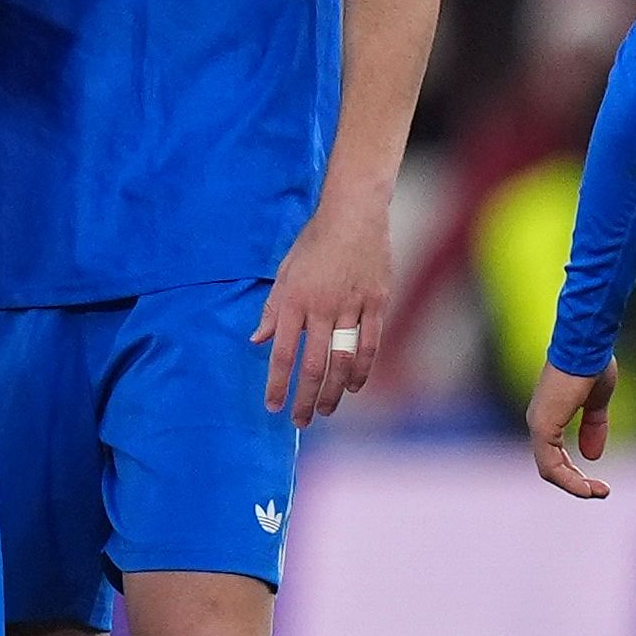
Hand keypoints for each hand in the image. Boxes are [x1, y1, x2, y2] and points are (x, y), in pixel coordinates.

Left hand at [254, 188, 390, 425]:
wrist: (354, 213)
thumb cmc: (314, 241)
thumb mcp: (284, 271)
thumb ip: (272, 309)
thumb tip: (257, 340)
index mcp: (294, 300)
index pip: (283, 353)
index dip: (277, 384)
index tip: (273, 406)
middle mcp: (322, 307)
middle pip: (313, 365)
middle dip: (305, 398)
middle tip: (300, 421)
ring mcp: (352, 306)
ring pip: (342, 360)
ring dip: (333, 391)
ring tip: (325, 410)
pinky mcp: (377, 302)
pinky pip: (370, 344)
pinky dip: (362, 369)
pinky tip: (353, 386)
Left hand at [527, 362, 618, 497]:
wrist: (587, 346)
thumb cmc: (592, 365)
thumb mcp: (597, 403)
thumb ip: (594, 427)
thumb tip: (593, 456)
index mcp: (549, 415)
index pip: (555, 454)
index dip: (575, 472)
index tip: (600, 484)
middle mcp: (539, 421)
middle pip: (551, 465)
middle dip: (576, 482)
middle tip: (600, 491)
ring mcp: (539, 424)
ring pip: (550, 469)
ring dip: (574, 485)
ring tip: (598, 492)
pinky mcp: (543, 425)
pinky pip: (550, 464)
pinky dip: (569, 479)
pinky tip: (587, 486)